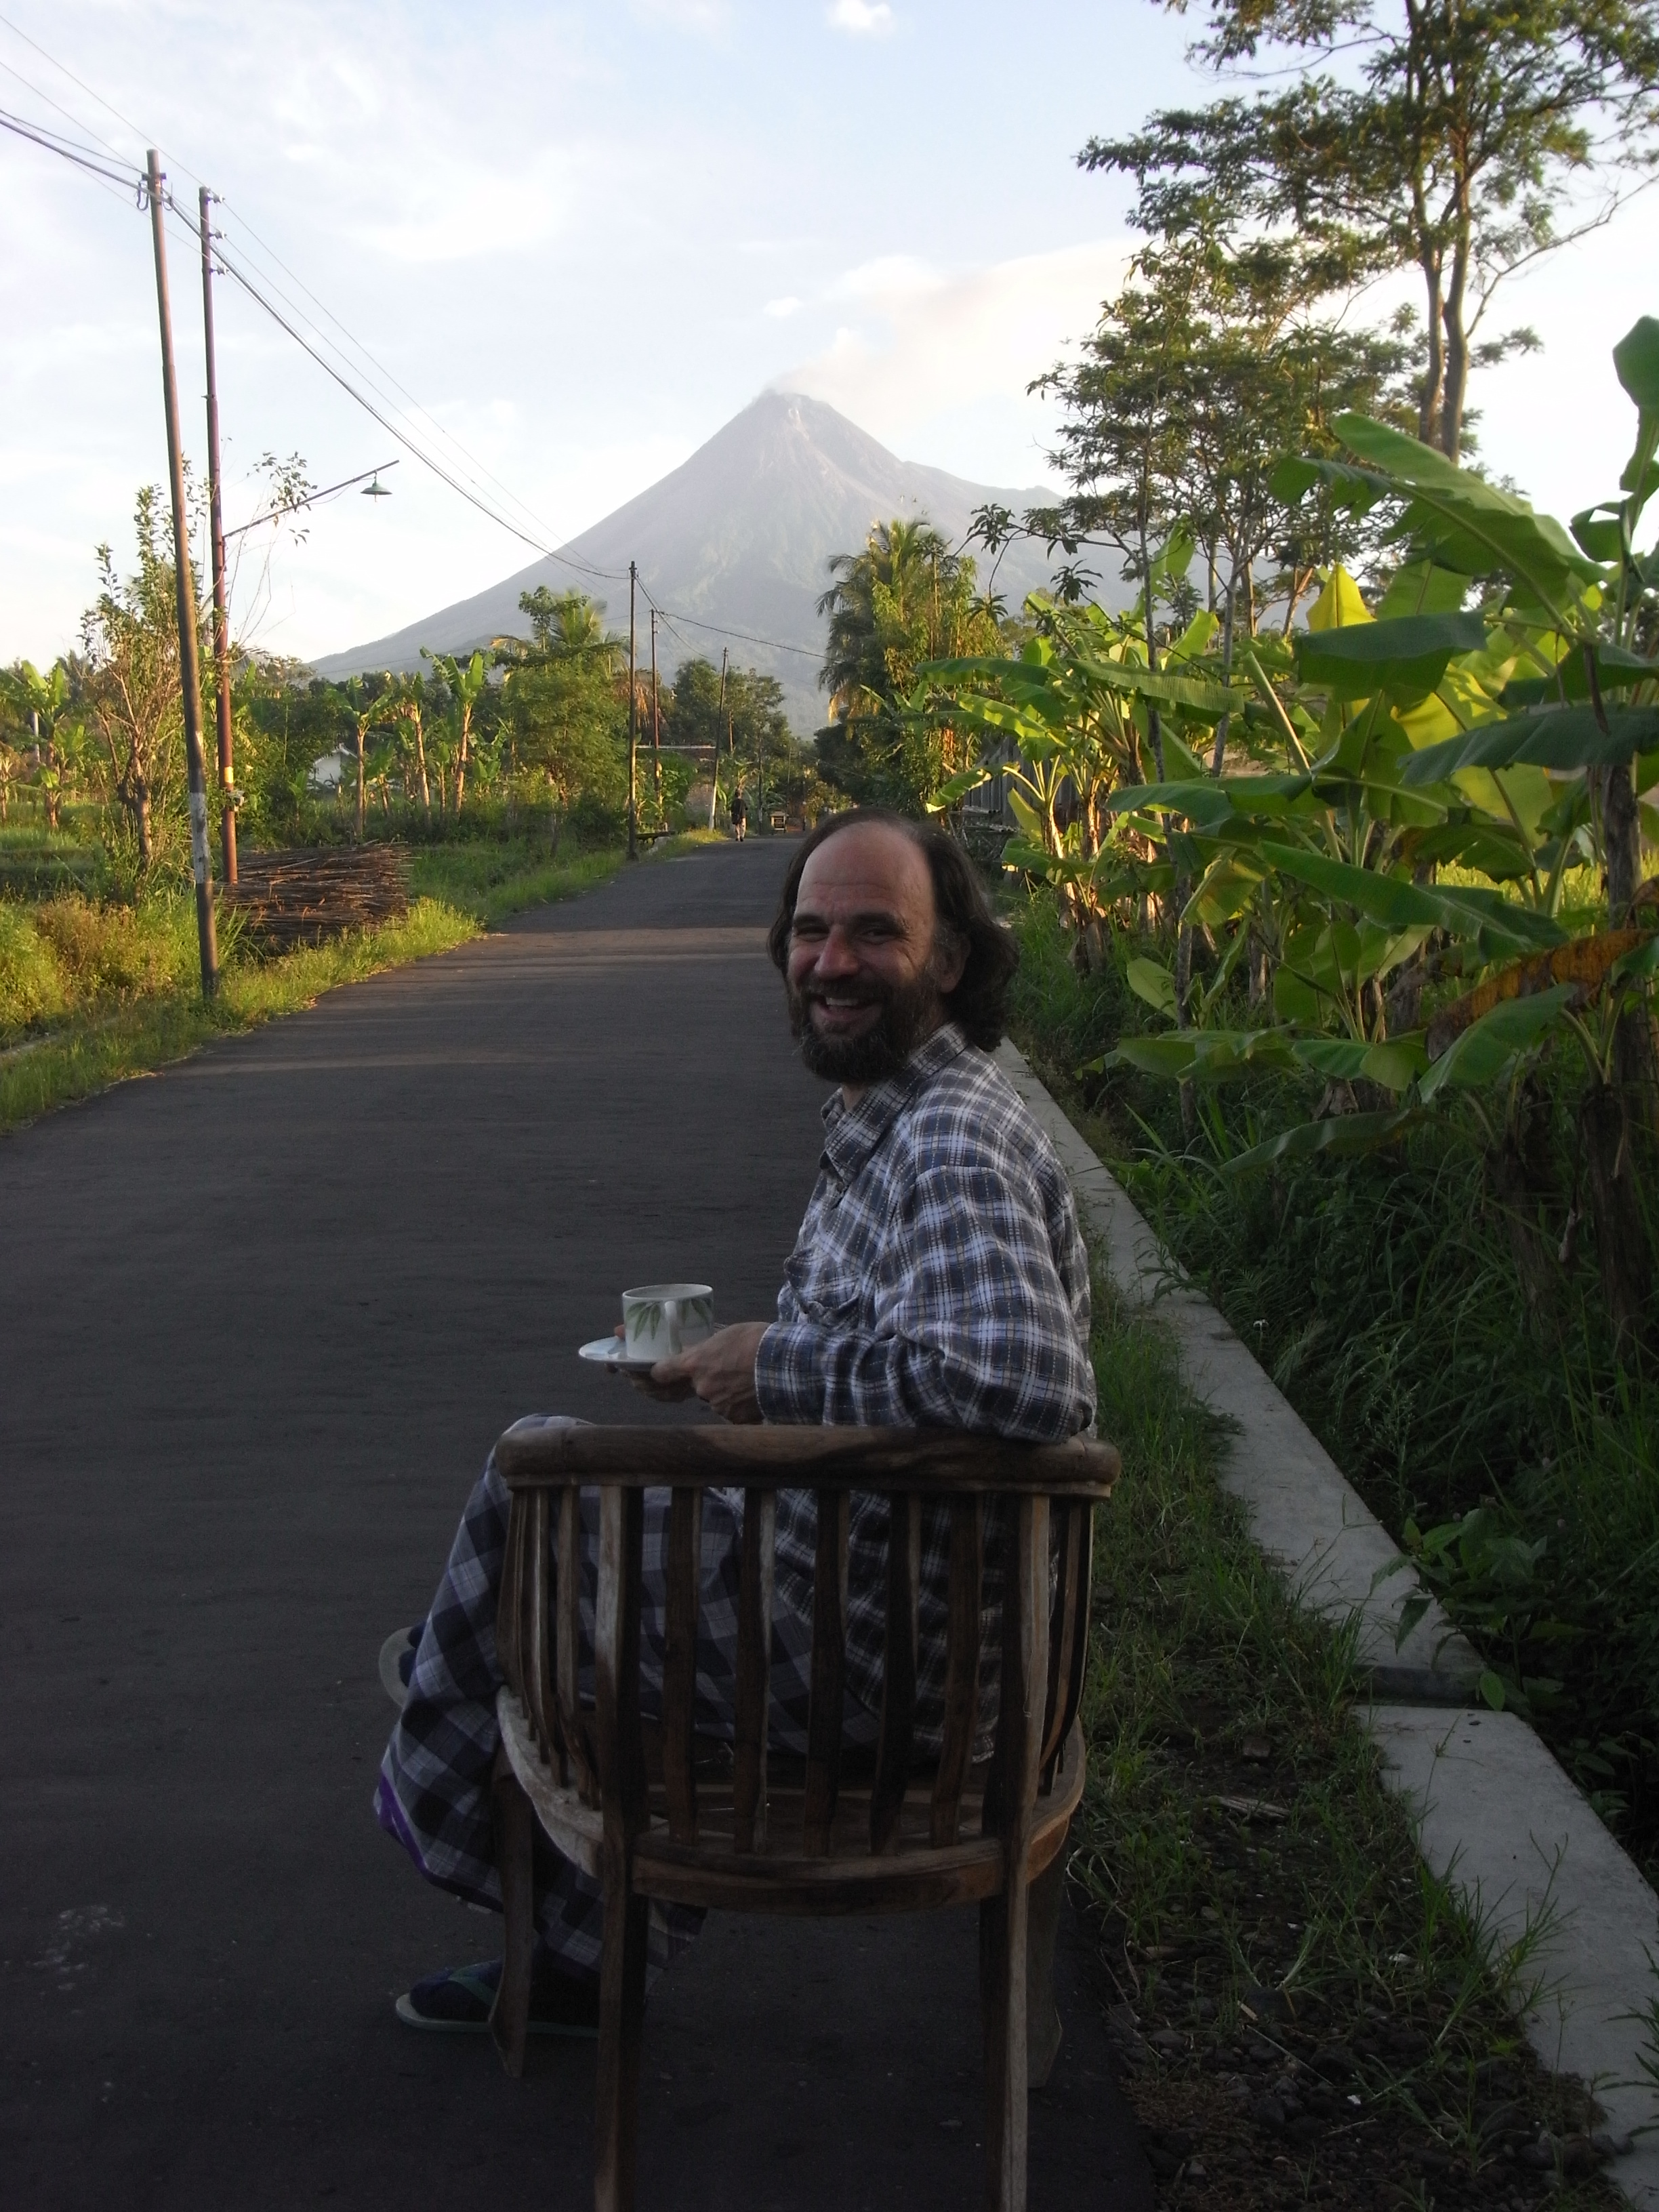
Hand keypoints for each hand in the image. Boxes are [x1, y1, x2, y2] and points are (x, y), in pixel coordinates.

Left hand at [651, 1321, 770, 1424]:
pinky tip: (755, 1394)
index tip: (662, 1372)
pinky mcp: (736, 1419)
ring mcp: (718, 1406)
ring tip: (749, 1381)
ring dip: (728, 1393)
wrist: (785, 1364)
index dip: (661, 1372)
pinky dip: (742, 1406)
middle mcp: (701, 1387)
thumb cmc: (757, 1340)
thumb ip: (708, 1347)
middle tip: (731, 1370)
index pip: (662, 1372)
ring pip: (717, 1400)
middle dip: (710, 1380)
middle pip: (698, 1386)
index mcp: (694, 1363)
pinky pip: (734, 1413)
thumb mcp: (727, 1333)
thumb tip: (698, 1350)